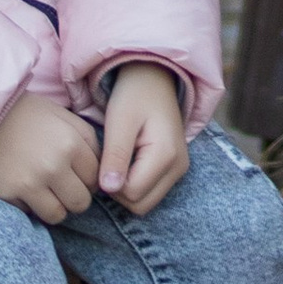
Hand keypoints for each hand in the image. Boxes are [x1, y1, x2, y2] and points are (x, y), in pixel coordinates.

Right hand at [0, 93, 99, 220]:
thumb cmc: (28, 115)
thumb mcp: (64, 117)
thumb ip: (87, 141)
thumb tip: (102, 171)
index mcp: (71, 144)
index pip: (95, 179)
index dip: (88, 179)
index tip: (77, 175)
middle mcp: (53, 166)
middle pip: (80, 202)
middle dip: (74, 197)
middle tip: (62, 187)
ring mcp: (30, 183)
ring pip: (58, 215)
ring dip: (54, 207)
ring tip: (45, 192)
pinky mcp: (8, 194)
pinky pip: (30, 214)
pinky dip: (30, 205)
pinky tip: (24, 188)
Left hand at [99, 63, 190, 215]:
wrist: (153, 78)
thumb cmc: (134, 95)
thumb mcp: (120, 121)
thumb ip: (116, 156)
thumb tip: (108, 189)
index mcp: (166, 155)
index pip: (131, 194)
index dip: (110, 183)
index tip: (103, 158)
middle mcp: (178, 168)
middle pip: (140, 205)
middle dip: (118, 191)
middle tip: (108, 161)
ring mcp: (179, 171)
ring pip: (145, 203)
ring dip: (125, 189)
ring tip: (117, 160)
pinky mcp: (174, 170)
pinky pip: (150, 193)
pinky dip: (134, 185)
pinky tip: (126, 163)